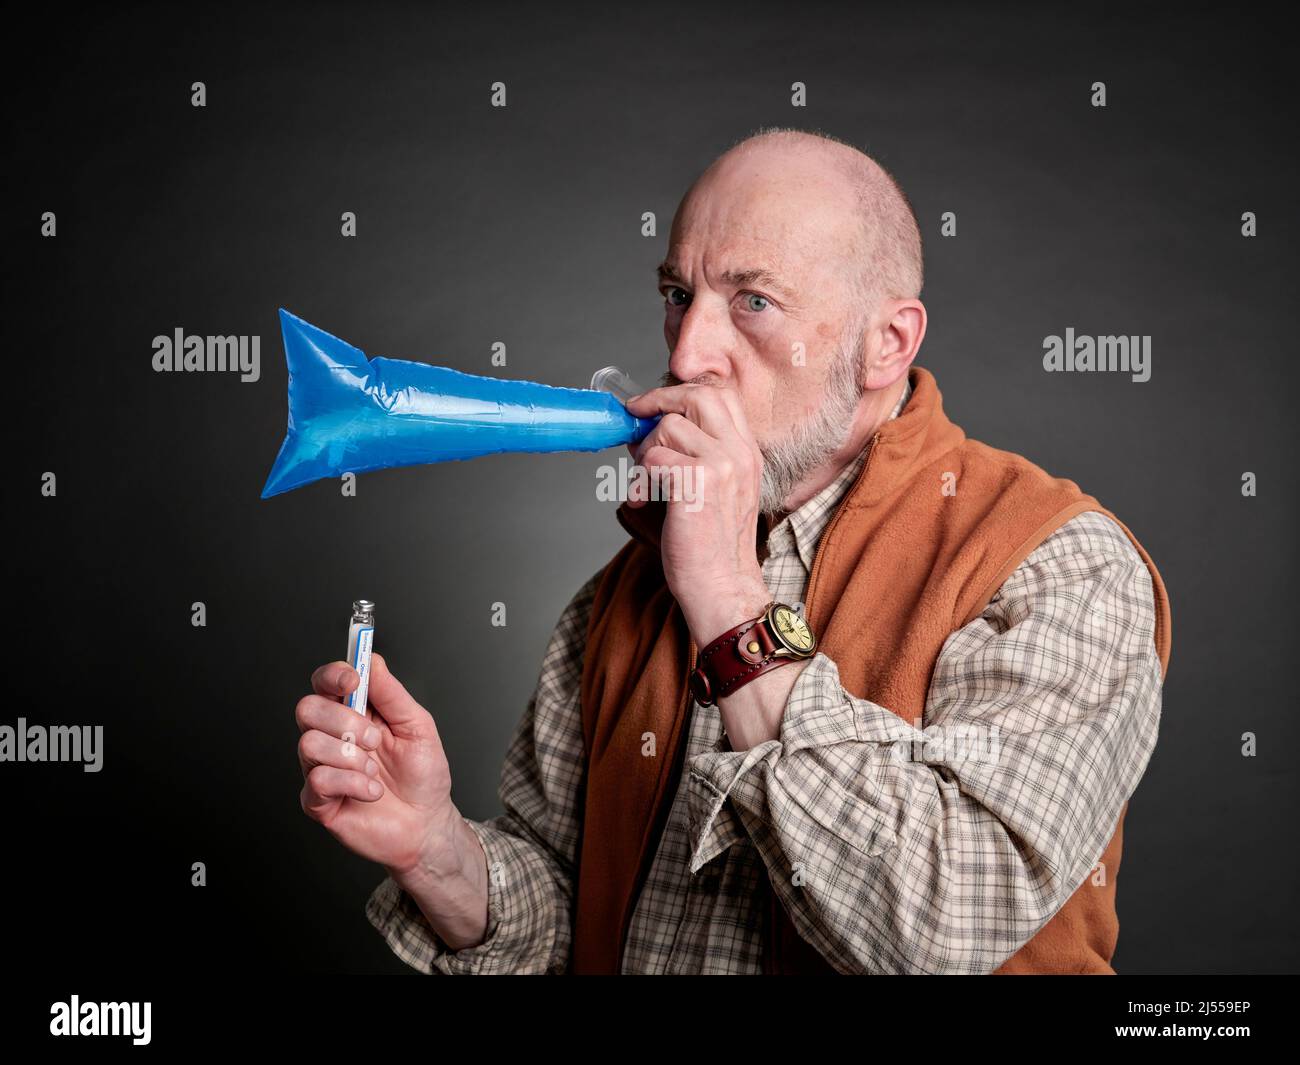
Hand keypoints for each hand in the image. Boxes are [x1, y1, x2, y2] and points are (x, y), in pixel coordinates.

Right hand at [295, 653, 463, 879]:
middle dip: (344, 721)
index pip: (325, 682)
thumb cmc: (423, 776)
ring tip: (376, 771)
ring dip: (350, 756)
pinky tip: (372, 791)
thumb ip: (392, 693)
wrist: (427, 824)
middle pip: (307, 708)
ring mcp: (322, 768)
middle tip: (374, 740)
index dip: (333, 675)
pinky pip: (318, 780)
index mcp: (355, 714)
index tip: (354, 681)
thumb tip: (371, 659)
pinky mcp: (318, 801)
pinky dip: (353, 783)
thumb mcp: (417, 726)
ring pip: (308, 743)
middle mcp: (332, 737)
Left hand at [624, 382, 770, 644]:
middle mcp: (739, 452)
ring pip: (668, 427)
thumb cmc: (710, 547)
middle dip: (657, 402)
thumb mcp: (716, 491)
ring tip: (645, 484)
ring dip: (644, 453)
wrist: (722, 587)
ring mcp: (722, 464)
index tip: (652, 406)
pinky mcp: (698, 482)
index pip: (720, 395)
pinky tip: (644, 502)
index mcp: (746, 452)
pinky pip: (654, 460)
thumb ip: (695, 456)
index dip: (680, 393)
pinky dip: (640, 480)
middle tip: (634, 419)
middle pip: (697, 395)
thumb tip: (650, 429)